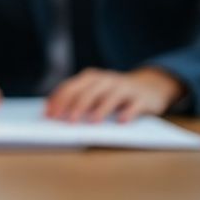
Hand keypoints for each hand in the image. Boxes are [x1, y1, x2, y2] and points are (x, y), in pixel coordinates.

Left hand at [45, 67, 184, 123]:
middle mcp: (106, 79)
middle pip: (88, 92)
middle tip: (69, 122)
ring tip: (93, 121)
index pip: (70, 87)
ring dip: (101, 109)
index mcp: (90, 78)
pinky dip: (128, 112)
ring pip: (110, 97)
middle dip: (77, 106)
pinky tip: (122, 121)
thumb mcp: (95, 91)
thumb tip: (52, 113)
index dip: (59, 101)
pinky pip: (134, 104)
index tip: (50, 115)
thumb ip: (76, 98)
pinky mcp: (141, 97)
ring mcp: (124, 87)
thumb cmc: (113, 93)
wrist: (149, 86)